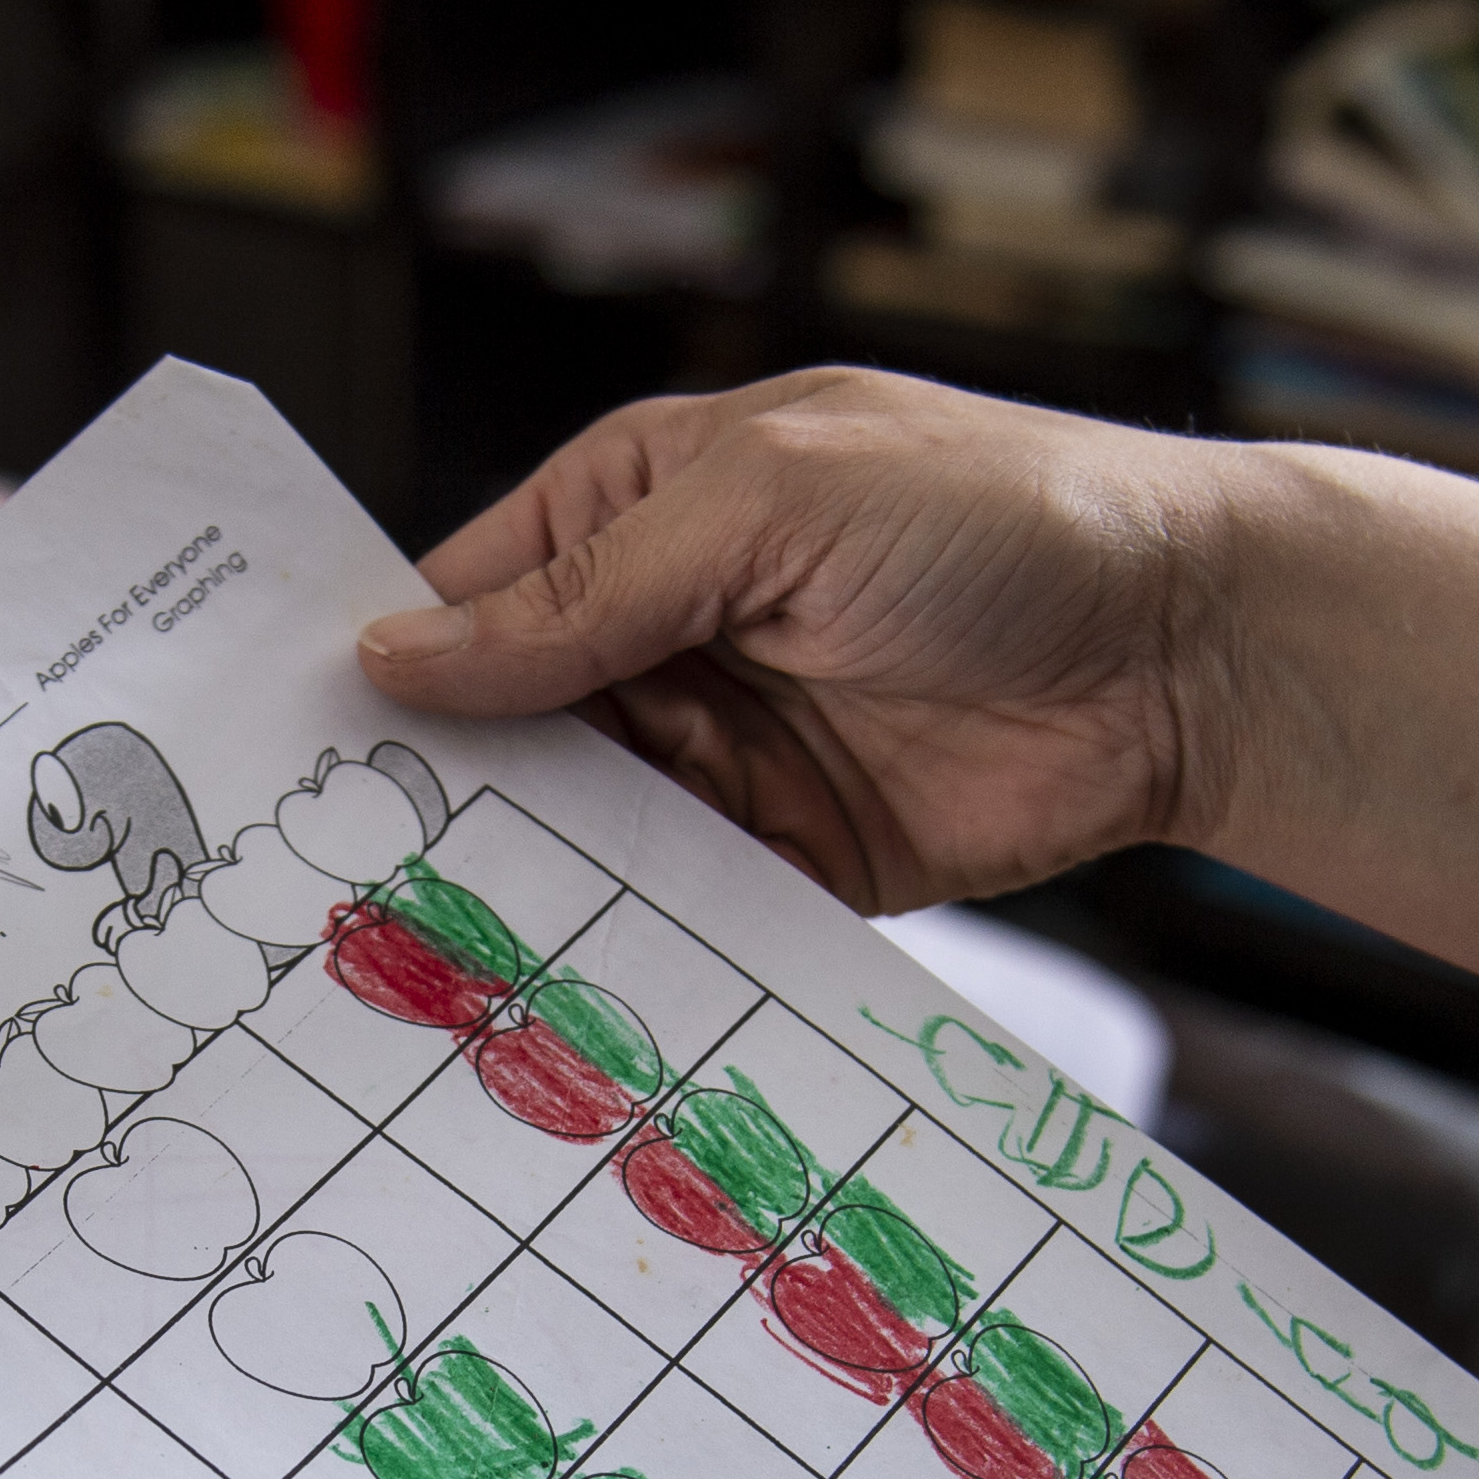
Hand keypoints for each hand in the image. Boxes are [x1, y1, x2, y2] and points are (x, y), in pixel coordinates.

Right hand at [353, 371, 1243, 914]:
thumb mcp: (769, 509)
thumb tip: (405, 655)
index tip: (292, 739)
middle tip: (326, 867)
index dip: (391, 655)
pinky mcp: (789, 852)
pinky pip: (674, 902)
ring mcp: (729, 743)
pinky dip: (619, 935)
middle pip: (511, 718)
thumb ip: (585, 596)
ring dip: (517, 871)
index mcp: (650, 503)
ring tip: (414, 934)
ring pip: (579, 822)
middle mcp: (673, 625)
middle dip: (436, 782)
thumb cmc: (995, 519)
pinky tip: (546, 975)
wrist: (1186, 654)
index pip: (477, 584)